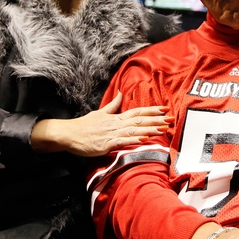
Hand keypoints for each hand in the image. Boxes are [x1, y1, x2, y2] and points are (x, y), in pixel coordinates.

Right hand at [31, 92, 169, 156]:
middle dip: (156, 119)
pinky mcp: (106, 144)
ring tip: (163, 128)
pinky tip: (145, 139)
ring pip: (134, 130)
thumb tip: (120, 94)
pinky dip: (134, 139)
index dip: (152, 110)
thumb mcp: (100, 113)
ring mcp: (112, 133)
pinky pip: (123, 141)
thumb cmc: (84, 126)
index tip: (165, 109)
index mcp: (116, 117)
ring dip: (150, 129)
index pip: (137, 112)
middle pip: (139, 120)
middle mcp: (116, 124)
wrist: (68, 134)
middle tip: (171, 118)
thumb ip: (112, 106)